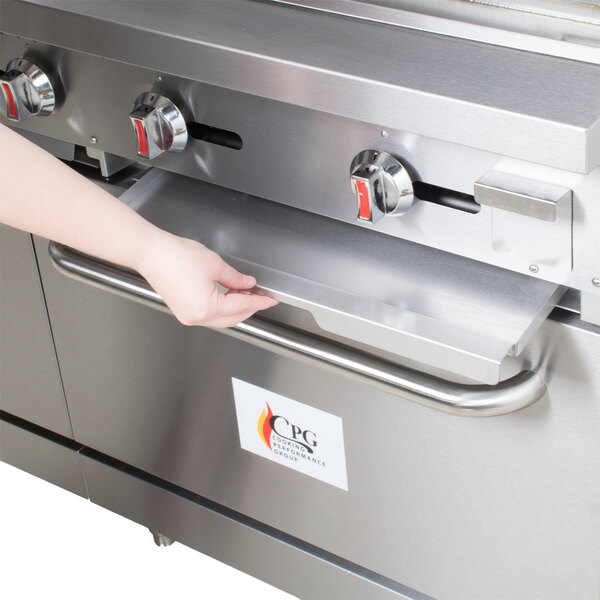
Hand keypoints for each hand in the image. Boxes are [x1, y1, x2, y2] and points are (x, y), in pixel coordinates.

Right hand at [136, 230, 277, 326]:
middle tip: (260, 295)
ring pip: (221, 319)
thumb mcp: (215, 264)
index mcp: (207, 308)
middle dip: (249, 307)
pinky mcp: (182, 310)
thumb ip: (235, 278)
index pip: (243, 306)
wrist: (150, 253)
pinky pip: (209, 315)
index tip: (270, 299)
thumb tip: (247, 284)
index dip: (260, 301)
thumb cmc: (175, 256)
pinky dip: (222, 307)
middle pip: (233, 318)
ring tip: (244, 291)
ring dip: (236, 308)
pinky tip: (228, 294)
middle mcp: (197, 317)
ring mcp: (188, 316)